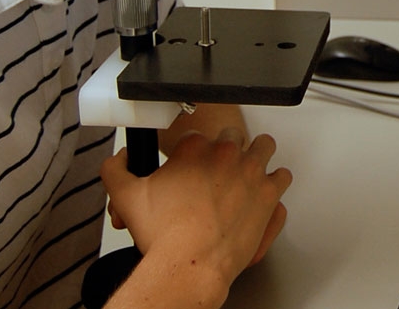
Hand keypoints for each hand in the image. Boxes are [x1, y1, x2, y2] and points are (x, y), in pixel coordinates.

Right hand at [101, 128, 291, 300]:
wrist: (189, 264)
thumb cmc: (164, 236)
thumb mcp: (125, 196)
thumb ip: (115, 169)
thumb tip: (119, 159)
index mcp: (195, 147)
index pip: (197, 133)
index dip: (192, 150)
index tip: (190, 164)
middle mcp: (227, 153)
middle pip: (233, 137)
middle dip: (225, 151)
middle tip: (217, 171)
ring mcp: (252, 172)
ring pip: (264, 148)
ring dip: (257, 157)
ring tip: (246, 173)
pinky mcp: (270, 194)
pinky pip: (282, 178)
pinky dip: (274, 185)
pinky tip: (263, 194)